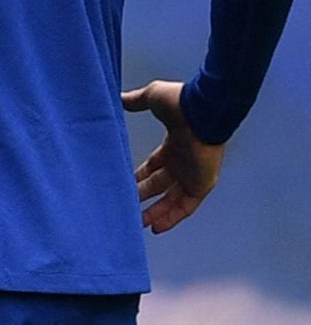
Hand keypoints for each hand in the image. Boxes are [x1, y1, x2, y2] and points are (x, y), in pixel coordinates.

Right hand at [122, 80, 222, 233]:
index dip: (139, 176)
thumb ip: (136, 100)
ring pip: (171, 200)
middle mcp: (182, 163)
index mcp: (172, 145)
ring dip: (155, 212)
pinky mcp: (201, 185)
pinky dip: (171, 217)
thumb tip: (120, 98)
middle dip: (143, 196)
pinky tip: (156, 227)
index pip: (153, 166)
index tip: (124, 184)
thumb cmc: (180, 102)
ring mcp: (192, 175)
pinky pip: (185, 207)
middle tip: (126, 206)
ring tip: (137, 223)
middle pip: (159, 185)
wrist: (203, 109)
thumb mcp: (152, 97)